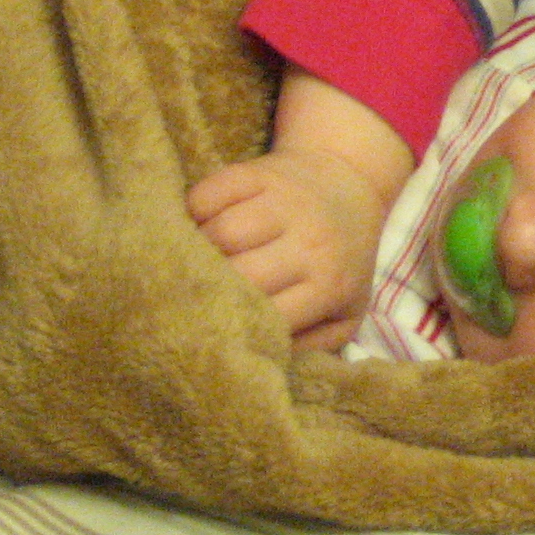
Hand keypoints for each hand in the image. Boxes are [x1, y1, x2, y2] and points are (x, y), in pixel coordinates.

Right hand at [187, 69, 414, 350]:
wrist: (348, 185)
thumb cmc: (340, 261)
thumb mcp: (343, 313)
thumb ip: (311, 346)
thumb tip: (263, 362)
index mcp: (330, 283)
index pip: (269, 315)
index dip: (234, 328)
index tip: (207, 337)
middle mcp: (310, 240)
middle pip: (241, 272)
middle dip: (209, 291)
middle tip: (185, 304)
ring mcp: (285, 201)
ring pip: (222, 232)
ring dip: (196, 250)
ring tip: (190, 264)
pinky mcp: (260, 171)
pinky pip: (209, 193)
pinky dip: (192, 212)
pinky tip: (195, 227)